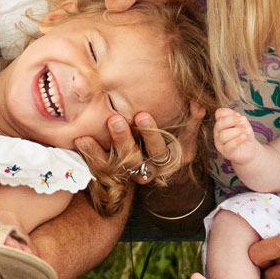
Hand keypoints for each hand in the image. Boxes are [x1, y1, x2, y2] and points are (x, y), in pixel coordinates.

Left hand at [76, 100, 206, 185]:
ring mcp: (129, 173)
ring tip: (89, 135)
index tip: (142, 115)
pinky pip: (100, 168)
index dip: (151, 135)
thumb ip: (192, 119)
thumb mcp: (184, 132)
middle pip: (136, 160)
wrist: (151, 157)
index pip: (161, 151)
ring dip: (102, 149)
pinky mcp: (112, 174)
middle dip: (125, 140)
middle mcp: (148, 170)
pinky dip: (90, 154)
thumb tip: (198, 105)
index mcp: (168, 161)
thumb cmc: (171, 137)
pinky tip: (81, 140)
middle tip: (114, 119)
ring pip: (116, 166)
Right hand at [212, 108, 259, 166]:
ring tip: (247, 131)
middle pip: (219, 123)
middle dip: (233, 120)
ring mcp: (220, 143)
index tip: (239, 115)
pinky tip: (244, 137)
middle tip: (244, 121)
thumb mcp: (245, 125)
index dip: (229, 112)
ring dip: (237, 131)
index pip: (219, 113)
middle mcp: (218, 132)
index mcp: (221, 123)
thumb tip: (241, 118)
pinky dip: (238, 140)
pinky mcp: (226, 153)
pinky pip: (229, 146)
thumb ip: (242, 121)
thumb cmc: (244, 135)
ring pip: (223, 135)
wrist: (249, 150)